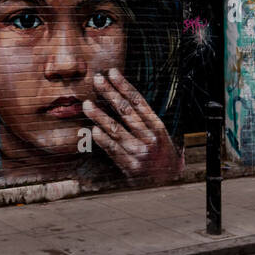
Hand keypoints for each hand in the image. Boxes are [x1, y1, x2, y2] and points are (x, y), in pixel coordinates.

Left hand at [83, 69, 182, 184]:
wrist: (167, 182)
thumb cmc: (159, 153)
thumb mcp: (158, 134)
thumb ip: (141, 119)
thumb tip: (118, 95)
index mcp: (157, 126)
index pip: (138, 101)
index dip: (124, 85)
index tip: (112, 72)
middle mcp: (149, 138)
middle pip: (126, 111)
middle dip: (110, 93)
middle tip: (97, 80)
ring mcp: (140, 153)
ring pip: (116, 130)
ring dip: (99, 116)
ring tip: (87, 104)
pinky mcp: (130, 167)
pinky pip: (114, 151)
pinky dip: (103, 140)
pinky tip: (94, 130)